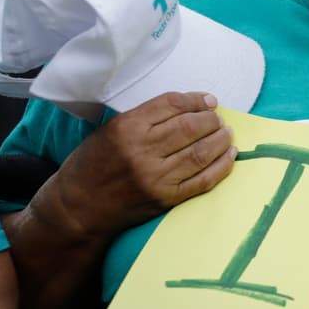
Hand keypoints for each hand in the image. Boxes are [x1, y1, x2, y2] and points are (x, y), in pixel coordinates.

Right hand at [37, 91, 235, 241]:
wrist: (77, 208)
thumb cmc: (92, 164)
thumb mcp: (110, 130)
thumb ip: (146, 118)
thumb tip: (189, 106)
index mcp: (126, 128)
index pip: (172, 104)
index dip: (196, 100)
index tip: (209, 100)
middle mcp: (142, 151)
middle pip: (190, 126)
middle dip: (211, 119)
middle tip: (218, 118)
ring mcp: (156, 177)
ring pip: (200, 152)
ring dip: (220, 140)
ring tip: (227, 133)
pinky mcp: (165, 198)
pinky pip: (202, 180)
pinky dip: (221, 166)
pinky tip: (230, 155)